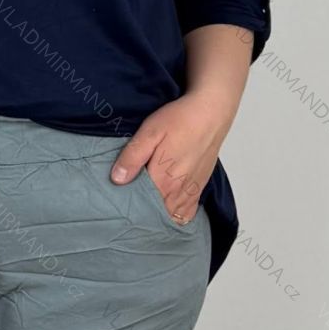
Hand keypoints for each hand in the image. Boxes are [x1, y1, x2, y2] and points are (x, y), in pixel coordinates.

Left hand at [110, 91, 236, 223]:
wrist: (211, 111)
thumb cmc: (180, 119)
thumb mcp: (150, 132)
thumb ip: (132, 157)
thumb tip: (117, 179)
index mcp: (163, 181)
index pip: (142, 209)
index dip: (130, 212)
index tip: (120, 210)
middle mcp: (177, 192)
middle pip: (156, 217)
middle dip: (144, 217)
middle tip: (131, 214)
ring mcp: (190, 192)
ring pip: (171, 218)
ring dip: (159, 218)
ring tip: (147, 214)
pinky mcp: (198, 188)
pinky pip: (186, 215)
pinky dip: (176, 217)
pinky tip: (168, 212)